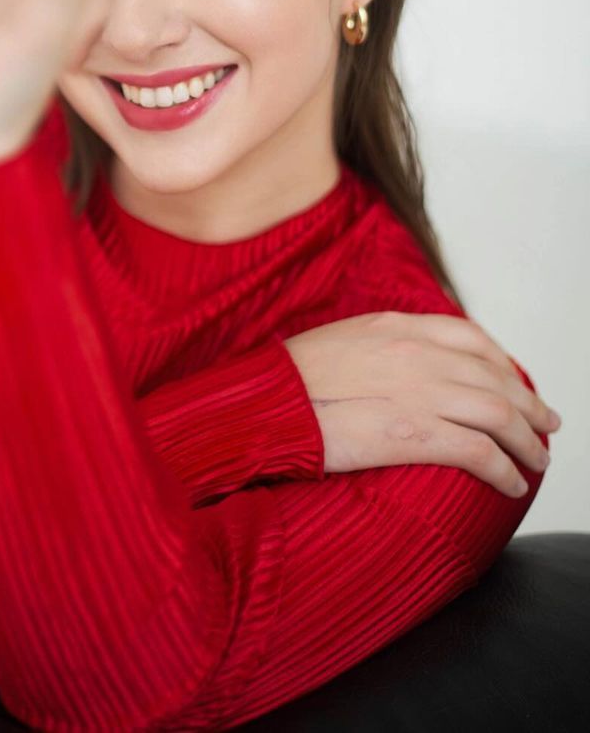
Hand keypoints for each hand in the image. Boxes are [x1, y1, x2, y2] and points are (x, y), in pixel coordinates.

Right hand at [283, 312, 560, 496]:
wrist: (264, 404)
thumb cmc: (286, 381)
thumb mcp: (337, 341)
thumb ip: (376, 346)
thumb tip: (393, 362)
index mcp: (396, 326)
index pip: (469, 337)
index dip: (501, 362)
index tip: (512, 381)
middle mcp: (417, 354)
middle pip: (495, 377)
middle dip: (529, 404)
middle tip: (546, 424)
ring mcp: (420, 393)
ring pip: (500, 414)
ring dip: (528, 441)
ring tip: (537, 460)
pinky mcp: (416, 435)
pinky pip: (480, 452)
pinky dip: (504, 470)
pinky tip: (511, 484)